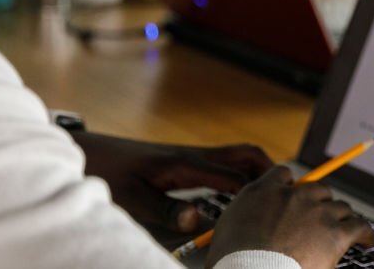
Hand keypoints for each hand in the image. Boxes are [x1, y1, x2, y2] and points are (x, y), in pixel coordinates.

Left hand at [71, 132, 272, 248]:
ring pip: (237, 156)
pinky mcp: (184, 161)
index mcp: (185, 163)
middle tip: (285, 195)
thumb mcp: (131, 199)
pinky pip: (223, 163)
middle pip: (245, 155)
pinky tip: (238, 197)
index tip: (277, 208)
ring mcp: (191, 155)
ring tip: (269, 197)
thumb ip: (165, 210)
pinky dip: (240, 175)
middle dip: (269, 171)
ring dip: (257, 171)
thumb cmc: (107, 174)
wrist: (88, 153)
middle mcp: (194, 155)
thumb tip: (196, 219)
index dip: (258, 193)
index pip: (235, 177)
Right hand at [206, 166, 373, 268]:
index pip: (283, 174)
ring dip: (342, 218)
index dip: (291, 186)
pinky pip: (359, 226)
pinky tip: (366, 240)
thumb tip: (247, 226)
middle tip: (321, 219)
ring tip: (347, 229)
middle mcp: (293, 195)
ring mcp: (317, 212)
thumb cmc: (234, 262)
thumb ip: (242, 218)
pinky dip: (365, 233)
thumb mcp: (226, 231)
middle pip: (317, 189)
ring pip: (339, 207)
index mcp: (264, 191)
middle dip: (320, 203)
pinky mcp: (336, 233)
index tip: (294, 195)